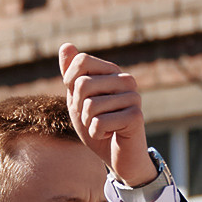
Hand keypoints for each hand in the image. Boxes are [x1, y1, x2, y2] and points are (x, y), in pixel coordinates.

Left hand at [58, 43, 154, 185]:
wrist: (117, 156)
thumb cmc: (97, 126)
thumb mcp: (78, 99)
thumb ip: (71, 74)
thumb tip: (66, 45)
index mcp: (112, 72)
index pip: (81, 60)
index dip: (70, 81)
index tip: (78, 97)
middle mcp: (126, 80)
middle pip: (82, 84)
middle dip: (78, 108)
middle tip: (91, 118)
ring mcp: (134, 97)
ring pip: (89, 106)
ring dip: (88, 124)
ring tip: (102, 128)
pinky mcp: (136, 117)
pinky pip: (99, 123)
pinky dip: (97, 135)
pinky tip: (110, 135)